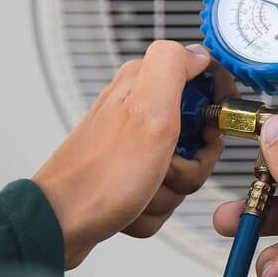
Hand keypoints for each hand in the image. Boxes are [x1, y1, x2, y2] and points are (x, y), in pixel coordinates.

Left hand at [34, 40, 236, 268]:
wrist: (61, 224)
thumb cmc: (100, 175)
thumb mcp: (146, 111)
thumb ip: (172, 67)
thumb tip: (197, 52)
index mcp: (145, 85)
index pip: (205, 81)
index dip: (216, 107)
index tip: (208, 129)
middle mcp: (140, 110)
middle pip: (200, 133)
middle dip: (192, 162)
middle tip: (168, 164)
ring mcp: (137, 144)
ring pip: (185, 168)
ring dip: (171, 189)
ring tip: (145, 186)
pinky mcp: (133, 173)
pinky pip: (167, 192)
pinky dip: (155, 206)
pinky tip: (135, 202)